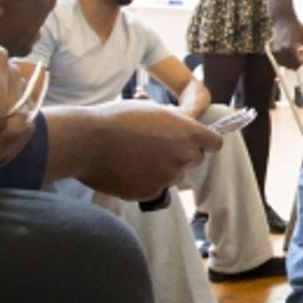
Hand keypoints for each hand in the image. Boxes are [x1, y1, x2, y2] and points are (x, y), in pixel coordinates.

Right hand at [71, 102, 222, 199]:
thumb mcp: (152, 109)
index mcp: (188, 132)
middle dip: (182, 154)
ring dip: (163, 169)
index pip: (215, 142)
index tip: (195, 141)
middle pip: (195, 159)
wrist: (88, 142)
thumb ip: (173, 119)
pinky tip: (127, 170)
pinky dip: (145, 182)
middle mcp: (183, 157)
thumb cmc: (117, 119)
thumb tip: (182, 118)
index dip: (205, 141)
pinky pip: (155, 188)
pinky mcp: (151, 193)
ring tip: (136, 158)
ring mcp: (168, 177)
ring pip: (174, 175)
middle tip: (158, 147)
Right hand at [270, 15, 302, 67]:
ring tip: (294, 51)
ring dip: (291, 62)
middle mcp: (282, 50)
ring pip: (285, 65)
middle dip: (298, 62)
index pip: (297, 63)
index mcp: (290, 47)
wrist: (283, 20)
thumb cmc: (297, 28)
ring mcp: (276, 51)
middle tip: (300, 51)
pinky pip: (280, 62)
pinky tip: (289, 52)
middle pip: (292, 66)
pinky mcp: (273, 51)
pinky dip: (285, 61)